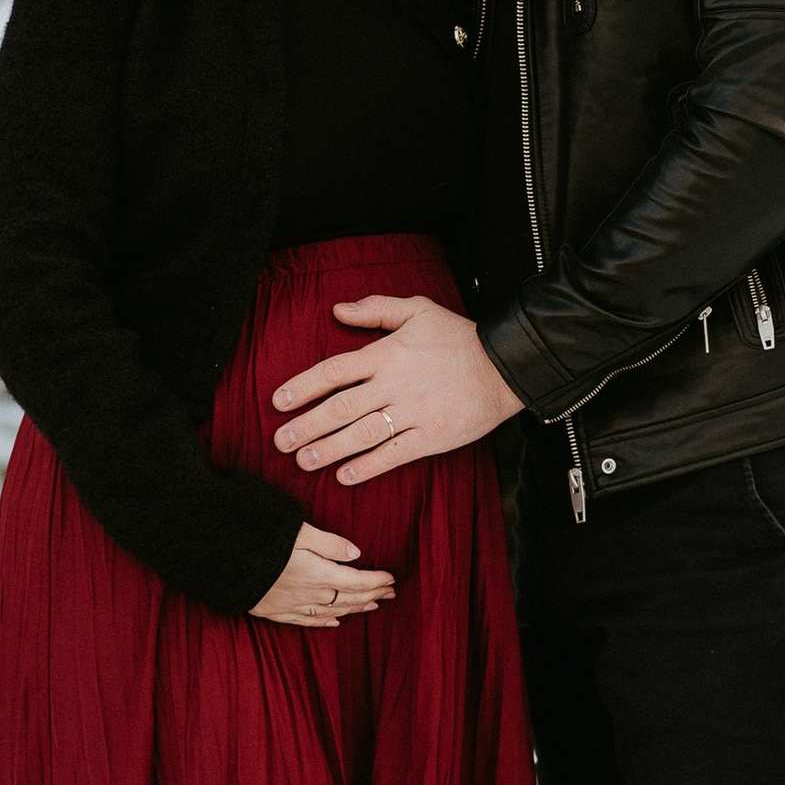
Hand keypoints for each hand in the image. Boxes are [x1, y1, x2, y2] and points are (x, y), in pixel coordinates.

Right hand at [250, 520, 396, 626]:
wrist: (218, 557)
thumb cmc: (258, 537)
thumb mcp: (297, 530)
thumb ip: (328, 543)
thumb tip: (355, 553)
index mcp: (316, 573)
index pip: (355, 580)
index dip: (376, 581)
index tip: (392, 579)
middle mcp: (307, 594)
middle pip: (348, 598)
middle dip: (372, 595)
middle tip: (391, 593)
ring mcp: (290, 605)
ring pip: (331, 612)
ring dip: (354, 609)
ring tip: (372, 606)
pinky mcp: (272, 610)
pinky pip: (305, 621)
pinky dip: (324, 622)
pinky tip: (334, 621)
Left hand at [270, 295, 522, 485]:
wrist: (505, 366)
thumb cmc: (459, 337)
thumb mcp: (418, 310)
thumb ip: (376, 309)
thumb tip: (338, 309)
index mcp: (387, 354)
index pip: (335, 371)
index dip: (304, 387)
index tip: (279, 401)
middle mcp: (395, 384)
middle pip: (341, 407)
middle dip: (307, 425)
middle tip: (279, 441)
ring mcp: (414, 412)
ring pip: (362, 433)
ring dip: (329, 449)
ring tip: (304, 461)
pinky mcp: (432, 436)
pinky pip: (395, 454)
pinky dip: (369, 466)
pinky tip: (346, 475)